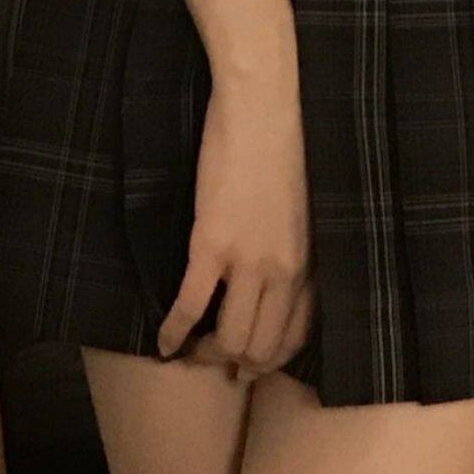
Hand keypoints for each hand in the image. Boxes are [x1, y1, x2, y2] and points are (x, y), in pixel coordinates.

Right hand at [157, 63, 314, 380]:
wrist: (263, 109)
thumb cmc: (284, 147)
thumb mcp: (304, 210)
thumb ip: (295, 250)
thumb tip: (276, 280)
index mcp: (310, 263)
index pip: (296, 337)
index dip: (270, 359)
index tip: (251, 363)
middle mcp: (285, 272)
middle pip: (261, 347)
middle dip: (237, 364)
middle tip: (217, 362)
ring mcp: (248, 261)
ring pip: (231, 339)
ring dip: (208, 355)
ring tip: (192, 352)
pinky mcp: (211, 245)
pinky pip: (191, 305)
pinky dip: (174, 332)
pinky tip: (163, 344)